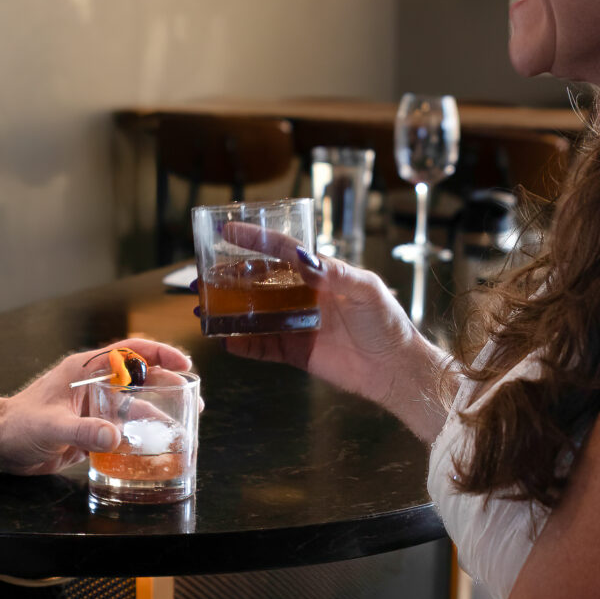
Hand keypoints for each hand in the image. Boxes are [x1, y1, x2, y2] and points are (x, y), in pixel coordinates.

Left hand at [0, 337, 194, 473]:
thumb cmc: (17, 425)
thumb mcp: (50, 427)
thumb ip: (83, 432)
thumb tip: (116, 438)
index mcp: (83, 371)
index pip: (128, 353)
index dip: (158, 353)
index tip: (184, 363)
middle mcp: (91, 386)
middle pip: (137, 378)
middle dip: (167, 384)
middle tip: (194, 398)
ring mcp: (92, 408)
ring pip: (132, 405)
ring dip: (157, 413)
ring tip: (183, 424)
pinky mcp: (90, 430)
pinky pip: (121, 429)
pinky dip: (139, 435)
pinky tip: (154, 445)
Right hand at [210, 249, 450, 439]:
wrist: (395, 368)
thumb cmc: (387, 322)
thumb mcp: (365, 288)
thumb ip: (333, 272)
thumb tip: (299, 256)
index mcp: (320, 274)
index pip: (282, 250)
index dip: (255, 239)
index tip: (228, 230)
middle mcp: (304, 296)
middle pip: (259, 283)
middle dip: (230, 279)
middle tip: (203, 276)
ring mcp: (297, 324)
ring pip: (255, 314)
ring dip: (229, 310)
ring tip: (203, 306)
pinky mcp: (295, 352)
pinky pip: (261, 346)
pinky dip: (241, 343)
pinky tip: (223, 338)